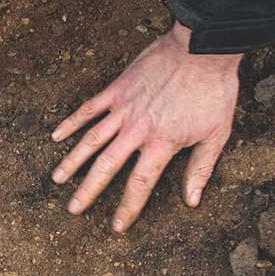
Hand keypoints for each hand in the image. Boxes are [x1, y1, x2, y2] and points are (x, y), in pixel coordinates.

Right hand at [51, 23, 241, 231]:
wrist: (201, 49)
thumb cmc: (213, 91)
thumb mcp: (217, 133)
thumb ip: (201, 168)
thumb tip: (192, 200)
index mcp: (162, 143)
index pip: (140, 183)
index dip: (127, 207)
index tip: (116, 226)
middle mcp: (137, 130)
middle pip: (106, 167)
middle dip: (88, 191)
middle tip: (72, 209)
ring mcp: (123, 110)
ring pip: (91, 141)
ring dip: (72, 162)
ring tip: (57, 180)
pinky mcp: (116, 90)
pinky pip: (88, 110)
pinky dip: (71, 123)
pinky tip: (56, 136)